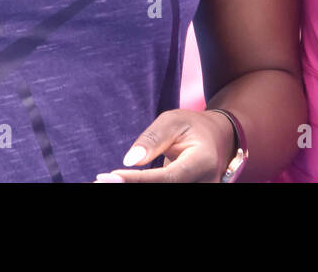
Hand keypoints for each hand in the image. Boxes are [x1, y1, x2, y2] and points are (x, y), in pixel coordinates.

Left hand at [93, 109, 236, 182]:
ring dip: (132, 189)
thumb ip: (153, 139)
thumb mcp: (173, 121)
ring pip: (166, 195)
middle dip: (130, 188)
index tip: (109, 176)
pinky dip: (141, 188)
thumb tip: (129, 161)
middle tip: (99, 181)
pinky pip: (166, 194)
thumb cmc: (192, 127)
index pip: (168, 179)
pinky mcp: (192, 195)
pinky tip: (121, 183)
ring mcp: (201, 192)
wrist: (218, 141)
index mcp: (203, 162)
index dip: (137, 181)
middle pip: (165, 192)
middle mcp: (206, 184)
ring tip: (104, 182)